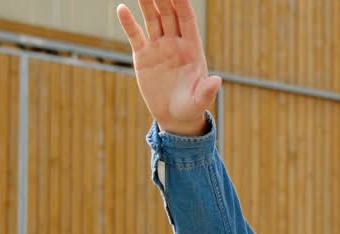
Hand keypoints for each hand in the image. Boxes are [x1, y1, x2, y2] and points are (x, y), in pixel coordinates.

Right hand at [116, 0, 220, 135]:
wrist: (174, 117)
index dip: (182, 2)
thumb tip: (217, 81)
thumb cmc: (191, 107)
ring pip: (152, 19)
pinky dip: (128, 22)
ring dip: (146, 3)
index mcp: (192, 48)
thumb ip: (207, 91)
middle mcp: (175, 43)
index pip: (187, 19)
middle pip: (168, 13)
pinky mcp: (143, 55)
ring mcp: (158, 47)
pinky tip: (121, 8)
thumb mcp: (199, 101)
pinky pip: (135, 35)